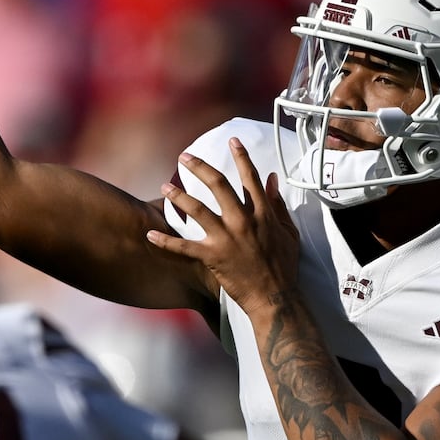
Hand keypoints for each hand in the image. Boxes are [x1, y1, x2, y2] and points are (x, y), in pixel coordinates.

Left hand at [147, 139, 300, 317]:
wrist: (275, 298)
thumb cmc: (284, 266)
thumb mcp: (289, 232)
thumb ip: (278, 204)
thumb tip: (272, 180)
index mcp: (261, 214)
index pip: (250, 178)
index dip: (241, 157)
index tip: (232, 141)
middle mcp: (242, 221)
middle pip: (218, 185)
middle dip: (200, 167)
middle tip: (185, 157)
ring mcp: (226, 238)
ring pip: (198, 210)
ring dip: (179, 197)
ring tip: (164, 187)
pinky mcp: (213, 257)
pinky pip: (184, 247)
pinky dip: (166, 242)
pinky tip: (150, 235)